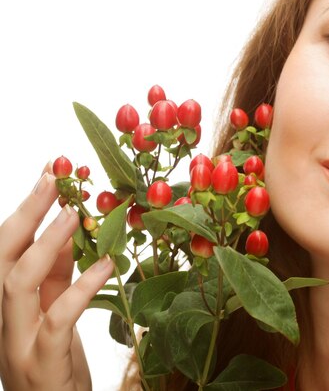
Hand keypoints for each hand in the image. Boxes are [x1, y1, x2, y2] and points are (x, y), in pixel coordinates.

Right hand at [0, 165, 114, 390]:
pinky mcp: (42, 365)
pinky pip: (56, 320)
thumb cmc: (55, 365)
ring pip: (16, 284)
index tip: (49, 173)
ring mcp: (16, 344)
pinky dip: (80, 289)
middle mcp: (2, 321)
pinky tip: (106, 265)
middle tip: (55, 178)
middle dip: (26, 214)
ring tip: (73, 214)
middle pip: (2, 258)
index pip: (6, 249)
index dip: (26, 210)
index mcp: (6, 306)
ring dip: (45, 244)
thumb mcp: (53, 313)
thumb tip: (66, 232)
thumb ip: (57, 277)